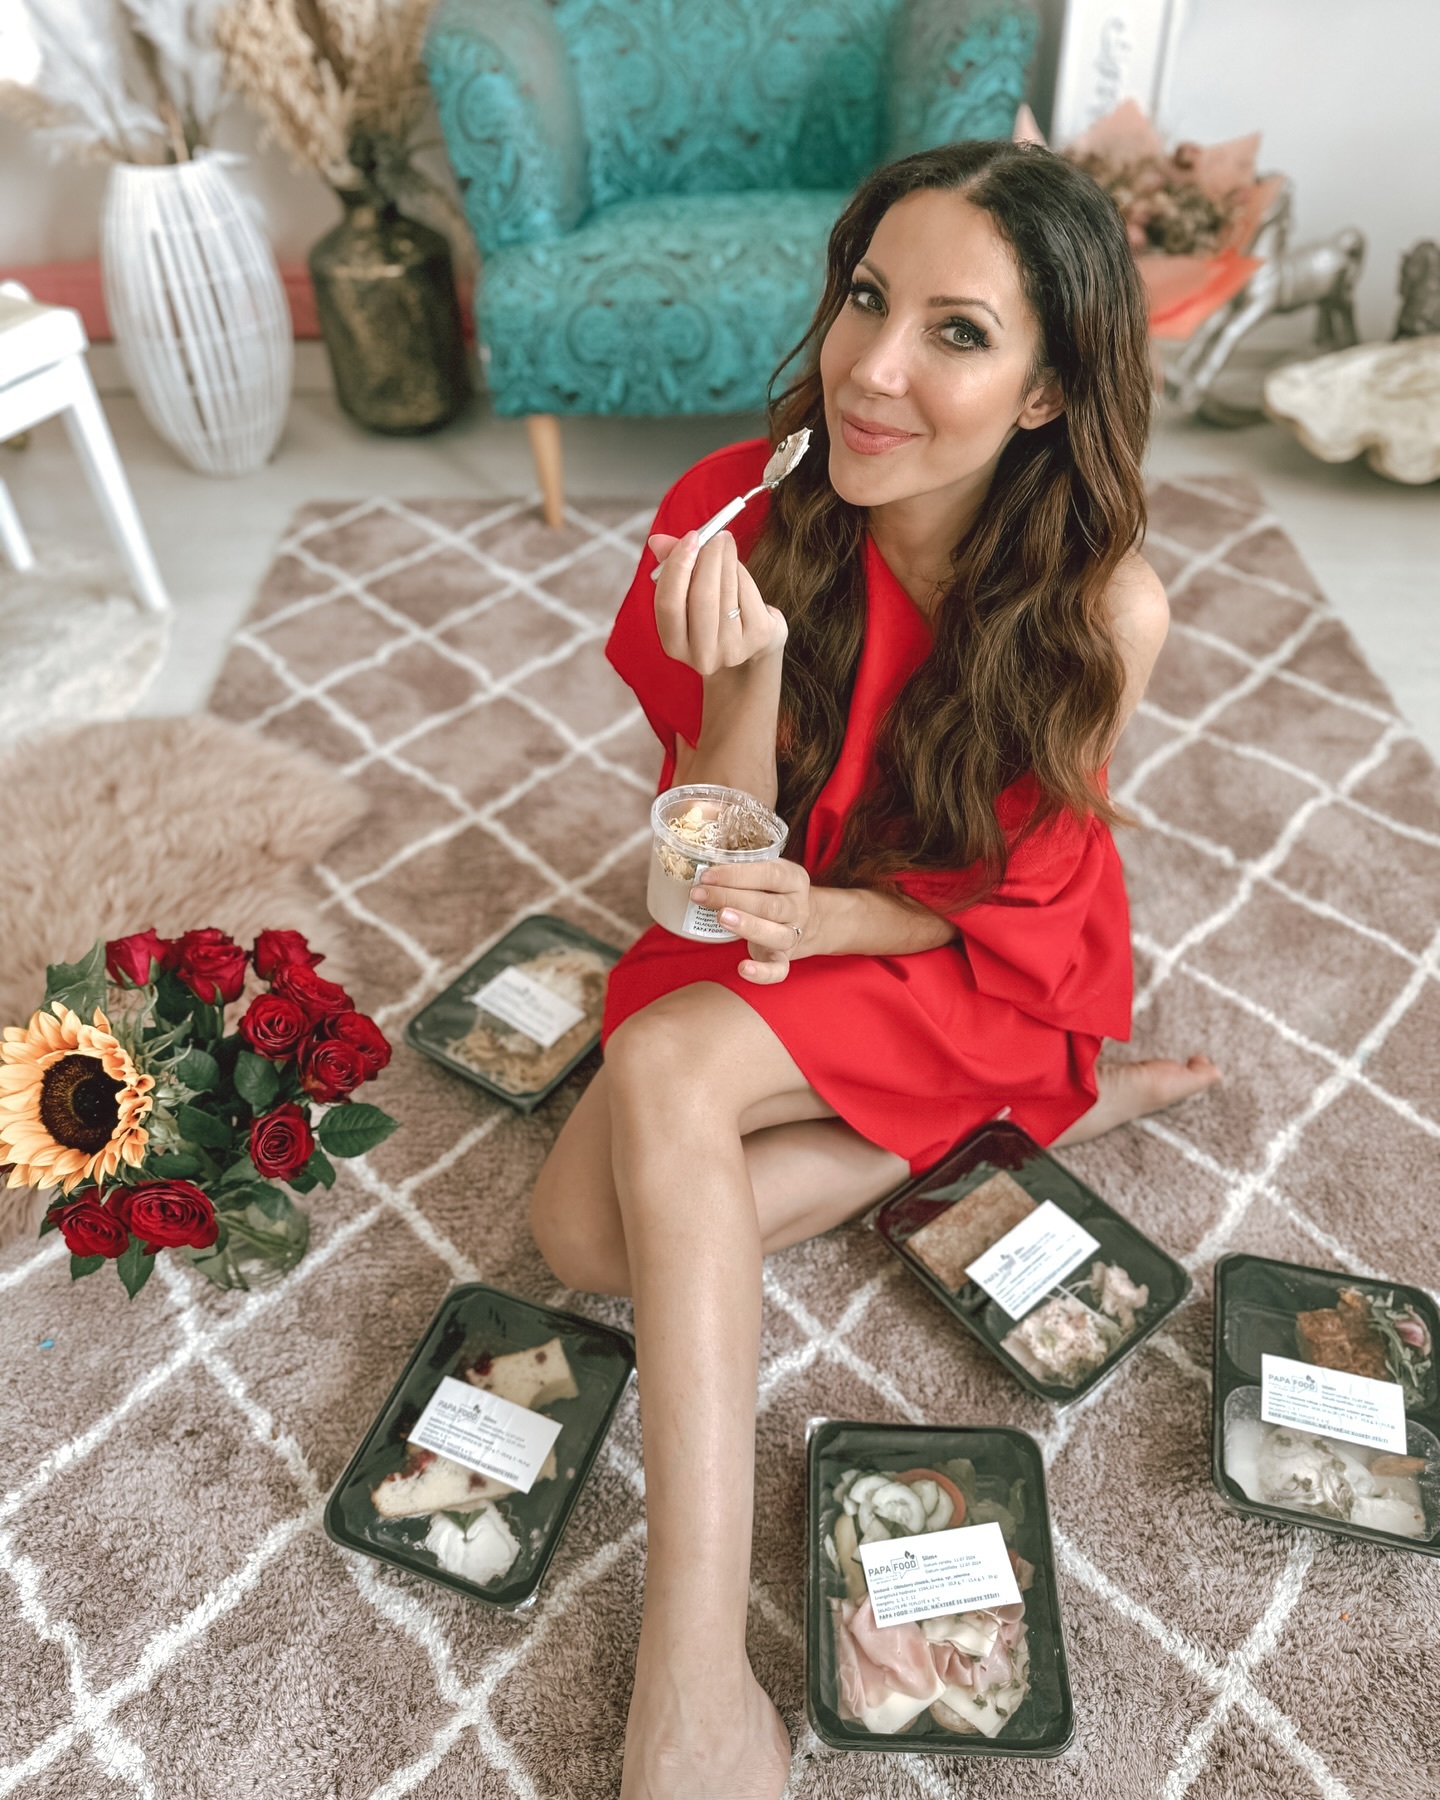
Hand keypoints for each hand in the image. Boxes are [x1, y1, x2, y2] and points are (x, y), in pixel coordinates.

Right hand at [649, 529, 787, 676]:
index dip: (677, 567)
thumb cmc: (713, 614)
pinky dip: (742, 572)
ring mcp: (732, 649)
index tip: (689, 539)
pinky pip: (748, 592)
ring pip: (727, 591)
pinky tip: (738, 566)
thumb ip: (671, 567)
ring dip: (726, 559)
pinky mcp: (759, 637)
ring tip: (725, 543)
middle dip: (708, 558)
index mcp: (674, 645)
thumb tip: (658, 541)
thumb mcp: (687, 595)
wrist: (751, 644)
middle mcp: (702, 654)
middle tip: (714, 535)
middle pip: (701, 597)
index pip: (668, 603)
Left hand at [688, 861, 815, 984]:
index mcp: (794, 879)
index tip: (706, 876)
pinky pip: (778, 970)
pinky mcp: (784, 959)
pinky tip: (742, 968)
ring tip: (721, 918)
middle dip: (731, 898)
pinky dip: (762, 972)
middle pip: (768, 904)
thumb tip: (699, 874)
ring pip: (776, 934)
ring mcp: (793, 935)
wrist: (805, 922)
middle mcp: (797, 908)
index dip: (737, 874)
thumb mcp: (766, 877)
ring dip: (747, 926)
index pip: (769, 874)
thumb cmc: (772, 894)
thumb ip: (741, 874)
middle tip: (701, 895)